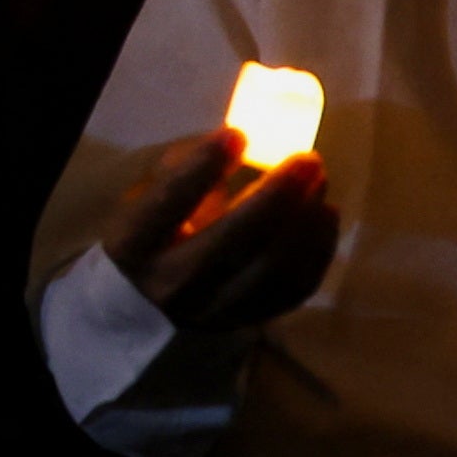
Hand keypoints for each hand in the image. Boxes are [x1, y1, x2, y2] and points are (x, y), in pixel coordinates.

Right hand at [99, 126, 340, 334]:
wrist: (148, 298)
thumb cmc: (150, 230)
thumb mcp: (147, 193)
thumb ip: (185, 167)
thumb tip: (239, 142)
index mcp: (132, 244)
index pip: (169, 203)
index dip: (203, 167)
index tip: (237, 135)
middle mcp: (170, 283)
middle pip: (232, 240)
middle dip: (276, 195)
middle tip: (307, 159)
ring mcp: (212, 310)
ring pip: (271, 270)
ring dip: (305, 222)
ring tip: (319, 183)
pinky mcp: (245, 321)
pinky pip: (294, 289)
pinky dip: (317, 250)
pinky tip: (324, 215)